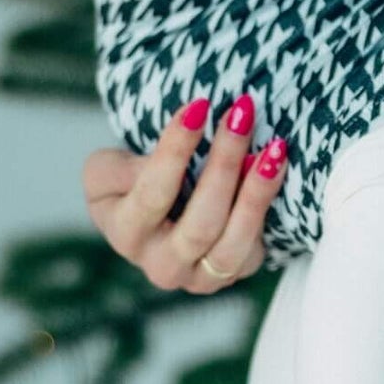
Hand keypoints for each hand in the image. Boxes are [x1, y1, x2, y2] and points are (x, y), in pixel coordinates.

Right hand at [83, 98, 287, 293]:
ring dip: (257, 191)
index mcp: (126, 234)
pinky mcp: (236, 270)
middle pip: (201, 222)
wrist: (161, 216)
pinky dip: (267, 206)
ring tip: (274, 147)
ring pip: (233, 241)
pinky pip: (256, 246)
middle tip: (242, 114)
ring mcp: (201, 276)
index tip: (199, 107)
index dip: (175, 150)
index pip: (152, 194)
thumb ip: (120, 166)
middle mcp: (162, 265)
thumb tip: (169, 156)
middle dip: (224, 164)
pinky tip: (276, 167)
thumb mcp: (107, 172)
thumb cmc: (132, 186)